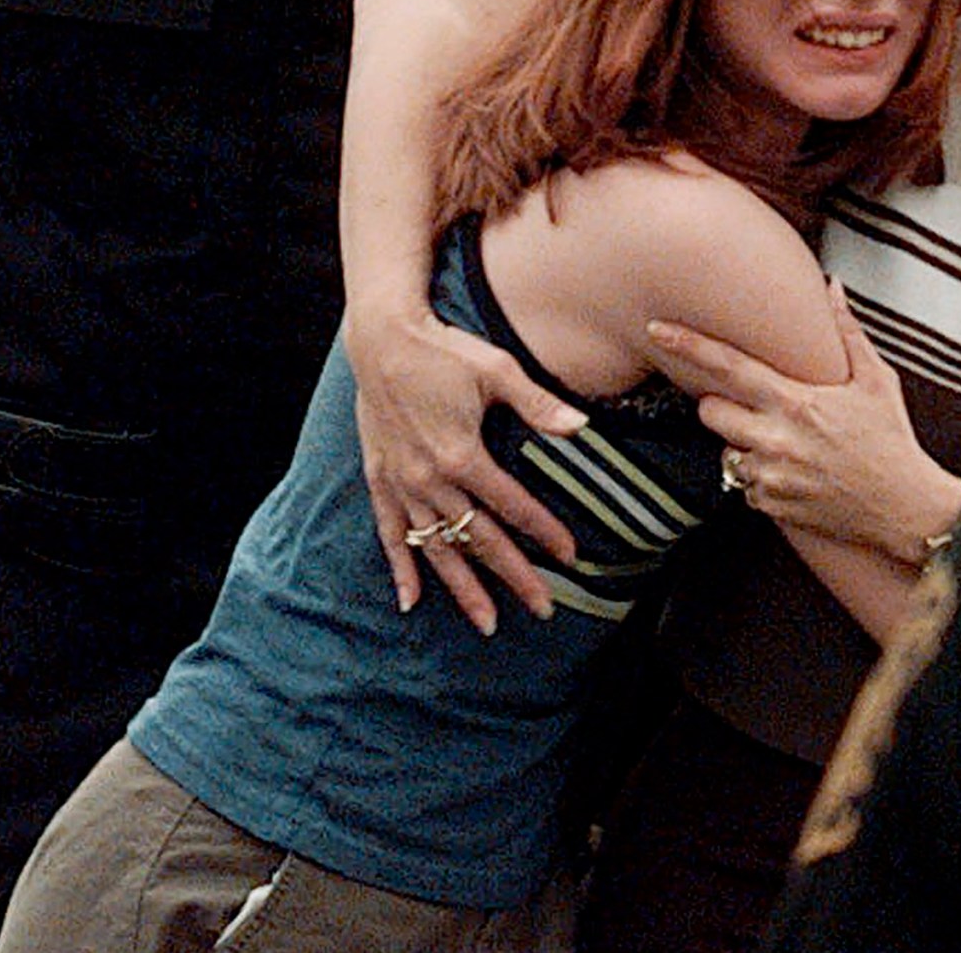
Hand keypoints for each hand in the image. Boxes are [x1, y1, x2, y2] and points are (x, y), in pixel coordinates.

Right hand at [344, 307, 583, 633]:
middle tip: (544, 609)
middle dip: (513, 576)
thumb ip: (539, 404)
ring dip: (462, 587)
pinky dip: (400, 567)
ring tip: (486, 623)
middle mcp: (428, 478)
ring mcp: (401, 482)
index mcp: (461, 455)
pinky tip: (410, 601)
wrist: (380, 336)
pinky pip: (389, 533)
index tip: (570, 556)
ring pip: (436, 547)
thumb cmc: (444, 350)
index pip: (513, 506)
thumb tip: (581, 428)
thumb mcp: (498, 369)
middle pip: (478, 539)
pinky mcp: (379, 478)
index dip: (544, 532)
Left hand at [647, 280, 960, 565]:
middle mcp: (775, 438)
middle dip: (722, 405)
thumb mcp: (875, 380)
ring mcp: (770, 476)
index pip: (727, 366)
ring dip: (744, 443)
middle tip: (758, 406)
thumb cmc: (891, 438)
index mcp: (795, 401)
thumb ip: (847, 332)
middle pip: (709, 411)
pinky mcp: (771, 506)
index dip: (687, 345)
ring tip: (787, 444)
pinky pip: (743, 486)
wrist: (905, 508)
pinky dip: (761, 478)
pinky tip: (796, 473)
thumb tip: (832, 286)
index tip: (656, 328)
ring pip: (725, 449)